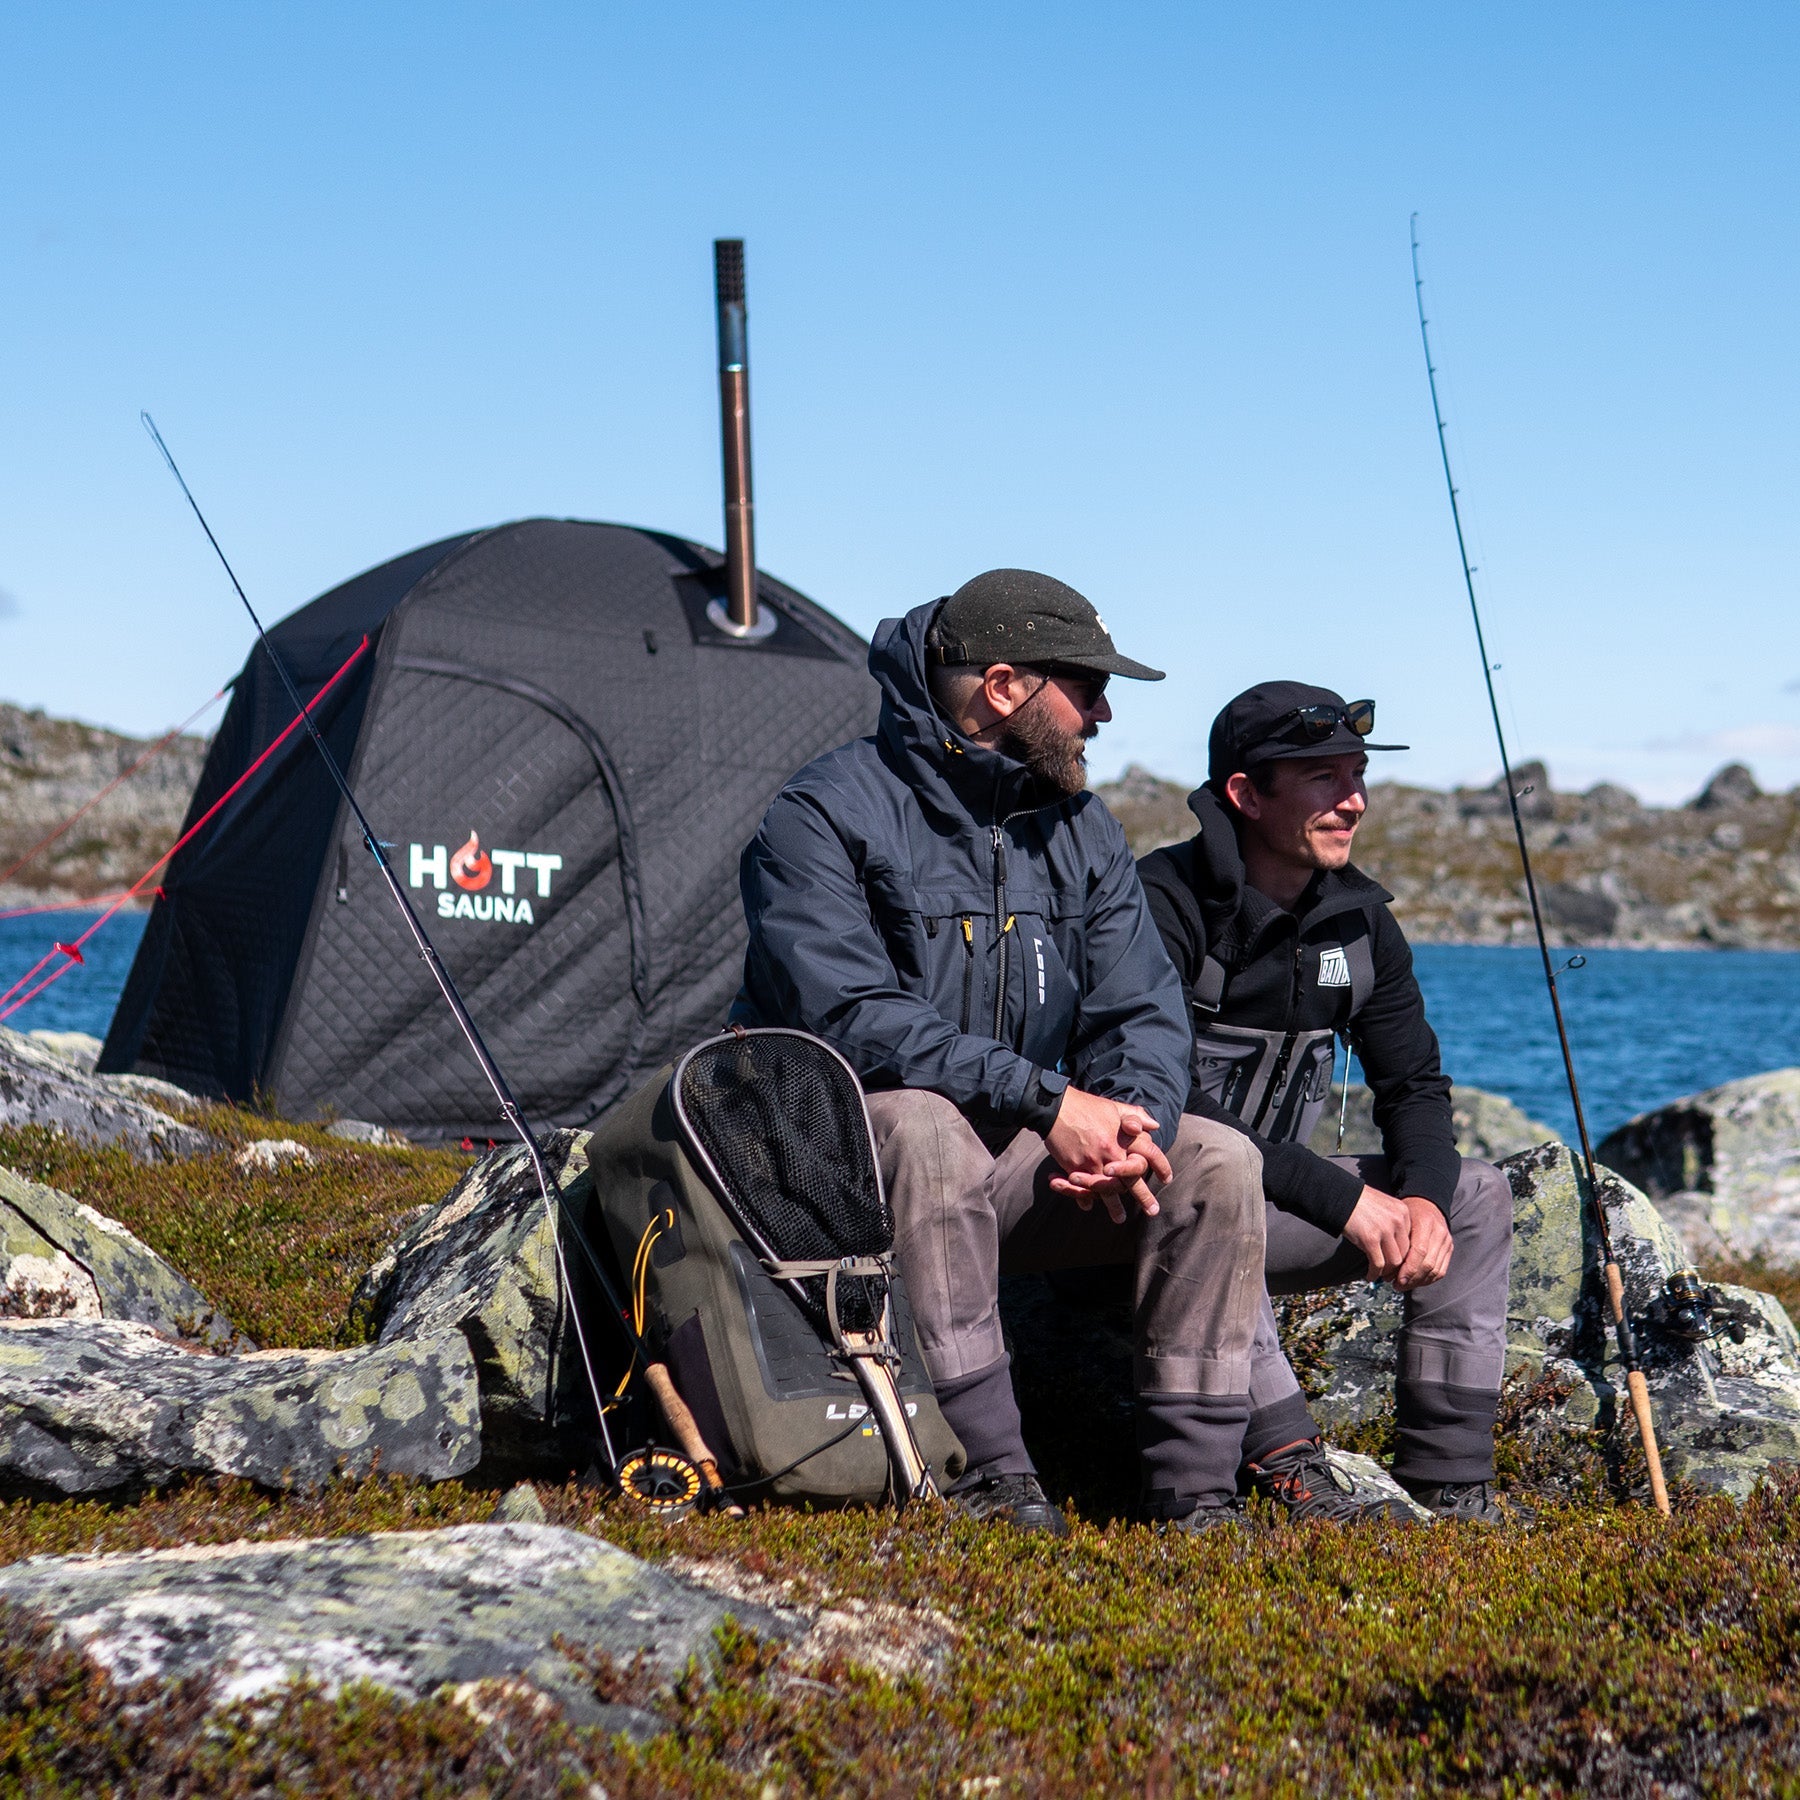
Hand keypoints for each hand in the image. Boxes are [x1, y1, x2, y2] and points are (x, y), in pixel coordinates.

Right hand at [1045, 1088, 1170, 1224]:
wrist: (1056, 1108)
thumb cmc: (1086, 1106)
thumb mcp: (1115, 1108)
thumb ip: (1136, 1116)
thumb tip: (1154, 1125)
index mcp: (1126, 1137)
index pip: (1151, 1153)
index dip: (1161, 1165)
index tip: (1167, 1178)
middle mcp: (1113, 1152)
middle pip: (1133, 1179)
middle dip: (1144, 1196)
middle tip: (1152, 1211)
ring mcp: (1094, 1162)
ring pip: (1109, 1191)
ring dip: (1115, 1207)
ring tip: (1120, 1218)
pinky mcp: (1076, 1168)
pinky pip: (1085, 1189)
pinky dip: (1086, 1198)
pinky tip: (1089, 1205)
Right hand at [1343, 1184, 1410, 1281]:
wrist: (1340, 1196)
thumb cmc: (1359, 1201)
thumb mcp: (1385, 1206)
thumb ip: (1395, 1222)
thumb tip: (1397, 1247)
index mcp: (1403, 1212)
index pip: (1412, 1241)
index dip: (1405, 1256)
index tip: (1398, 1264)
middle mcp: (1398, 1221)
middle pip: (1405, 1253)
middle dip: (1398, 1267)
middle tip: (1390, 1274)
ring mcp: (1384, 1230)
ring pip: (1394, 1261)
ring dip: (1387, 1272)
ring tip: (1380, 1275)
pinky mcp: (1370, 1239)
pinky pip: (1378, 1264)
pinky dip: (1374, 1273)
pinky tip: (1370, 1276)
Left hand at [1395, 1195, 1451, 1289]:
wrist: (1426, 1203)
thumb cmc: (1408, 1211)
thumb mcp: (1399, 1219)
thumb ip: (1396, 1240)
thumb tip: (1386, 1264)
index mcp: (1425, 1222)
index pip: (1419, 1251)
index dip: (1408, 1269)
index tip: (1396, 1279)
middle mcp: (1439, 1232)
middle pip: (1428, 1264)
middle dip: (1412, 1278)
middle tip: (1396, 1284)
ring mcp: (1447, 1241)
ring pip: (1436, 1270)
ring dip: (1419, 1282)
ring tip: (1404, 1285)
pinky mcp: (1450, 1248)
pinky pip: (1442, 1270)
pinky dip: (1428, 1279)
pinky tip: (1416, 1282)